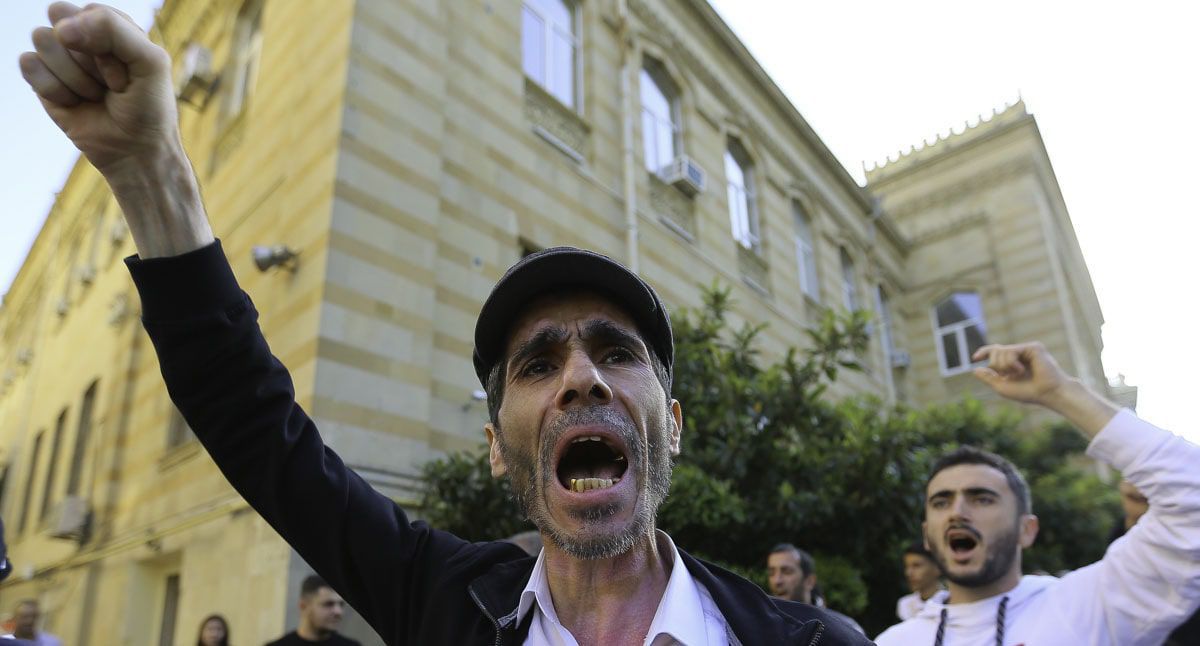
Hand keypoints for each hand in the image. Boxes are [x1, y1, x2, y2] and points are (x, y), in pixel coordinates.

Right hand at [20, 2, 212, 257]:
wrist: (136, 152)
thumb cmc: (149, 106)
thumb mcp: (149, 61)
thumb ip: (113, 29)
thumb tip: (61, 28)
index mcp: (111, 26)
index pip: (91, 13)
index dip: (109, 46)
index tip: (128, 72)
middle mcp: (83, 37)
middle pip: (61, 20)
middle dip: (88, 58)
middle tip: (112, 83)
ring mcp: (60, 58)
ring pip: (44, 40)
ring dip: (75, 77)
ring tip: (96, 95)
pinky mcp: (42, 80)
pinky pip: (29, 65)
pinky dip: (55, 90)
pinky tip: (76, 103)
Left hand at [971, 342, 1069, 405]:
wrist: (1048, 393)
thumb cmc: (1029, 393)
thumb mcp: (1003, 387)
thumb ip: (989, 378)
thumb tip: (975, 370)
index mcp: (1013, 363)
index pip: (995, 352)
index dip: (984, 352)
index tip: (975, 358)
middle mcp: (1020, 354)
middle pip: (995, 351)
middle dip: (996, 365)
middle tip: (1009, 375)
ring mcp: (1026, 349)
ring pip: (1000, 350)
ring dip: (1004, 366)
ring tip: (1018, 374)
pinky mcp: (1033, 347)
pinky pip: (1011, 351)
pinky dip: (1011, 363)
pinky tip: (1021, 370)